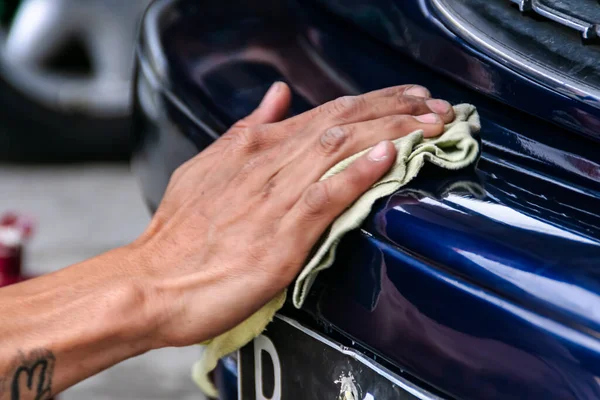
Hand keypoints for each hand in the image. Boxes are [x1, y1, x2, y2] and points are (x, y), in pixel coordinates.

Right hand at [131, 82, 453, 347]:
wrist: (153, 282)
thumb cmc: (178, 235)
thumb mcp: (207, 168)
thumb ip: (246, 131)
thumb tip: (276, 98)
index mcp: (254, 149)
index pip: (326, 113)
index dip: (373, 102)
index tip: (407, 99)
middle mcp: (268, 166)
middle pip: (343, 124)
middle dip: (395, 110)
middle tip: (436, 106)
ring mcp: (275, 198)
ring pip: (341, 150)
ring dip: (392, 132)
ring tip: (432, 124)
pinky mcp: (281, 236)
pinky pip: (327, 194)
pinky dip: (359, 173)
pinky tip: (390, 156)